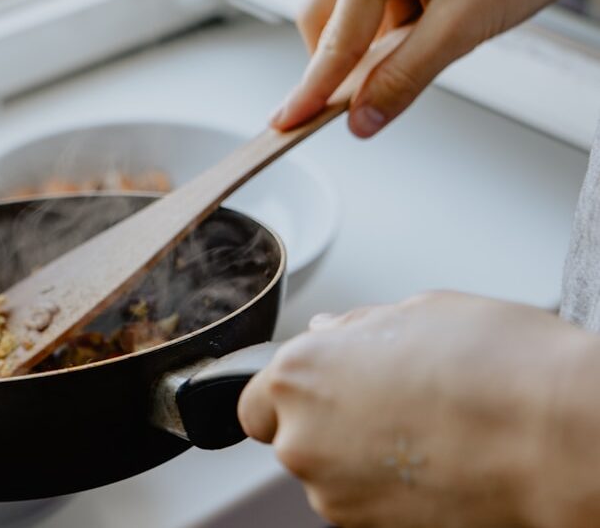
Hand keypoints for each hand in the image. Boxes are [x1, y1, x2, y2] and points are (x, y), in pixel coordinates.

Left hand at [238, 292, 599, 527]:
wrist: (557, 438)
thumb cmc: (495, 364)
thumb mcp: (417, 311)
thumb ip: (355, 327)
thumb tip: (331, 332)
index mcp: (300, 374)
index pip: (255, 400)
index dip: (289, 393)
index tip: (322, 386)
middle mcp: (303, 439)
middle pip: (291, 436)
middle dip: (326, 420)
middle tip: (385, 399)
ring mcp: (336, 493)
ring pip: (328, 472)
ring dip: (357, 454)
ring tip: (422, 427)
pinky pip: (362, 500)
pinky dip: (386, 485)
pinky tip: (433, 459)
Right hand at [271, 0, 599, 137]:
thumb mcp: (464, 27)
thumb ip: (405, 77)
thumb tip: (362, 118)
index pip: (334, 36)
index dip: (312, 88)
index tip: (286, 123)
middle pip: (323, 20)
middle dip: (336, 64)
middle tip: (353, 104)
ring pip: (347, 16)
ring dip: (368, 49)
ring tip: (421, 55)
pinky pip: (375, 7)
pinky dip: (389, 35)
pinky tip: (426, 37)